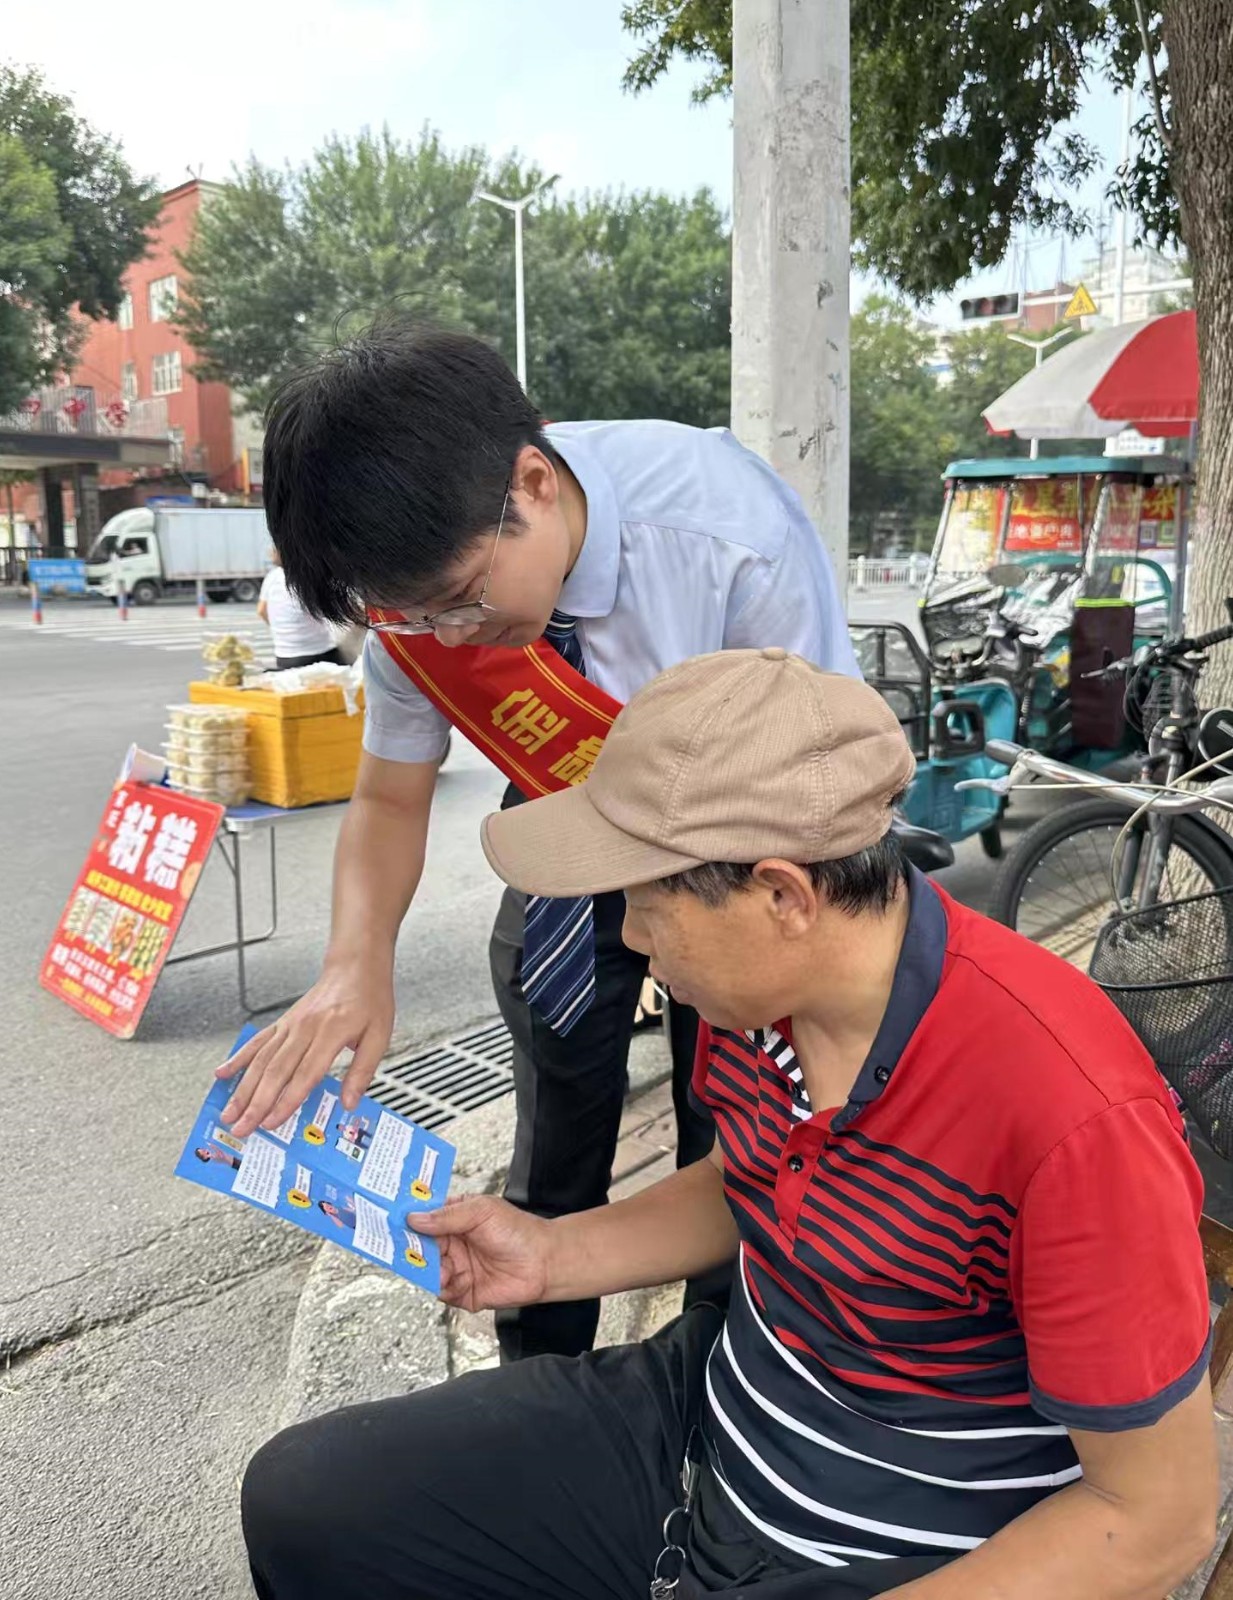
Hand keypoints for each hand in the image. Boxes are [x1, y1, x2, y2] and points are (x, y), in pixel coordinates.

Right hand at [216, 956, 394, 1137]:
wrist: (356, 967)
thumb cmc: (369, 1000)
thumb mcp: (379, 1036)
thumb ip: (363, 1070)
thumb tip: (349, 1102)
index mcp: (332, 1032)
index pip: (305, 1073)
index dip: (287, 1101)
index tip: (272, 1122)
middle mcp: (306, 1028)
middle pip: (276, 1071)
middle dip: (256, 1103)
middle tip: (242, 1128)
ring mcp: (291, 1025)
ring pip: (261, 1060)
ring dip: (243, 1089)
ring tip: (230, 1112)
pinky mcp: (283, 1021)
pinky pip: (257, 1041)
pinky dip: (238, 1058)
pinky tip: (223, 1073)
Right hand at [417, 1197, 552, 1311]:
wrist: (544, 1263)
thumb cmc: (518, 1231)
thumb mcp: (481, 1212)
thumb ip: (447, 1216)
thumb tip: (414, 1218)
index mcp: (454, 1219)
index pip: (422, 1218)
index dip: (407, 1220)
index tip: (390, 1220)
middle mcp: (451, 1244)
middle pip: (418, 1247)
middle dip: (411, 1249)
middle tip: (406, 1250)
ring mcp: (456, 1268)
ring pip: (426, 1271)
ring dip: (429, 1270)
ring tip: (443, 1269)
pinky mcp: (462, 1292)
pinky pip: (441, 1292)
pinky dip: (444, 1287)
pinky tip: (456, 1280)